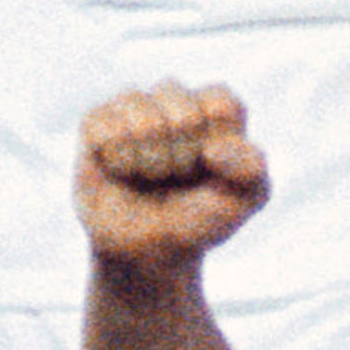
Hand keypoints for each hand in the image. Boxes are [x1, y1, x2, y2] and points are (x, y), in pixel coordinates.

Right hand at [71, 88, 269, 270]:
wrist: (148, 250)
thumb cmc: (199, 218)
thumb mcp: (244, 199)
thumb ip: (251, 169)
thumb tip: (214, 148)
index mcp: (216, 107)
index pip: (220, 104)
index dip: (216, 146)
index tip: (211, 169)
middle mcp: (174, 98)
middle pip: (185, 114)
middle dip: (184, 160)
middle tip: (177, 177)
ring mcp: (134, 106)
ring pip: (145, 120)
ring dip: (151, 162)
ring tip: (151, 174)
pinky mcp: (97, 121)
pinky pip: (107, 128)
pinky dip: (119, 161)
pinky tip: (122, 170)